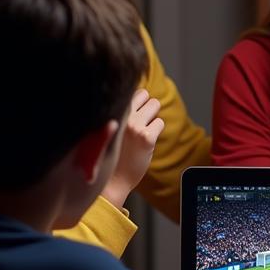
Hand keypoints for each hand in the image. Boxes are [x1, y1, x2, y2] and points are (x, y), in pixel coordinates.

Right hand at [100, 89, 164, 208]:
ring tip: (142, 131)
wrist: (112, 179)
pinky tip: (146, 142)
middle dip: (145, 106)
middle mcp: (121, 116)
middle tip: (140, 122)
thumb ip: (120, 112)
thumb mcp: (109, 127)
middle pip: (144, 94)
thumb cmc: (110, 153)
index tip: (134, 109)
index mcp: (110, 112)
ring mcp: (134, 126)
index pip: (130, 90)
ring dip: (152, 117)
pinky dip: (156, 131)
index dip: (135, 100)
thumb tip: (138, 94)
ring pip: (155, 105)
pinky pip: (160, 123)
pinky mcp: (147, 138)